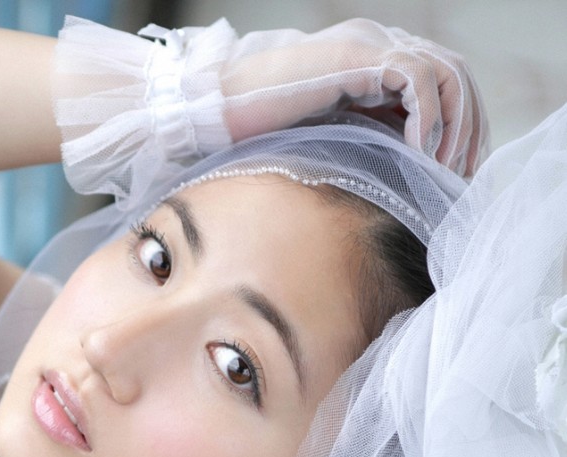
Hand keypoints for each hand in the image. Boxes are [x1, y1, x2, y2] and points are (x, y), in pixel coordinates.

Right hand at [220, 17, 487, 175]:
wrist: (221, 111)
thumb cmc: (262, 135)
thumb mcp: (333, 139)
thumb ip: (369, 142)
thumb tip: (407, 181)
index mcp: (376, 62)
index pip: (444, 82)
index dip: (462, 128)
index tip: (456, 175)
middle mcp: (380, 44)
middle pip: (456, 74)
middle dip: (468, 129)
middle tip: (458, 178)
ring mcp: (371, 43)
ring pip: (448, 72)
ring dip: (454, 126)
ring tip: (439, 170)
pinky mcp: (358, 56)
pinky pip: (418, 80)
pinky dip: (428, 120)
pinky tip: (418, 155)